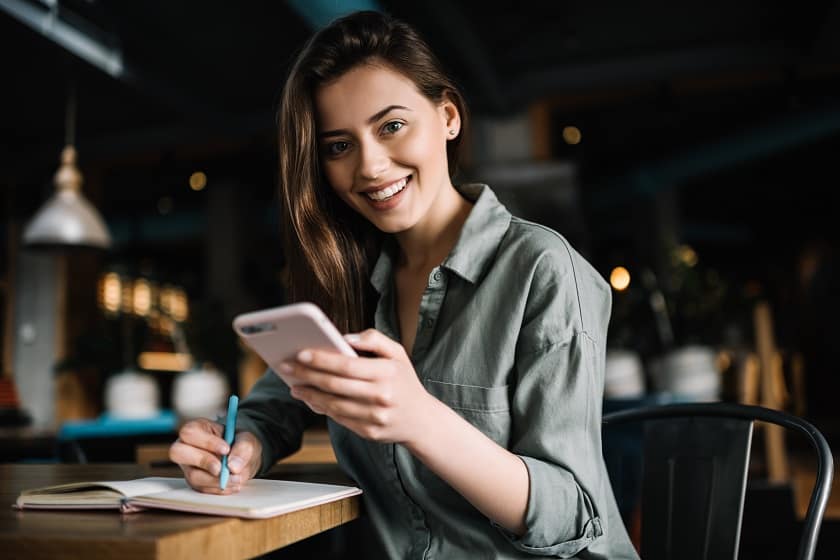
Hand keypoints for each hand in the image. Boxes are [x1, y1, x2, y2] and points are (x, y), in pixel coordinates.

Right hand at [169, 418, 261, 494]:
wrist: (243, 459)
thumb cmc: (240, 444)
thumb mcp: (247, 440)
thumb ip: (243, 448)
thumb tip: (233, 467)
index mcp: (198, 429)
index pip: (190, 432)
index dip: (206, 442)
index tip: (226, 449)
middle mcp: (187, 447)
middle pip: (178, 452)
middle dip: (203, 461)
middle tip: (222, 468)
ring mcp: (189, 466)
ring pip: (192, 476)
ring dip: (216, 480)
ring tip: (236, 478)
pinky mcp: (195, 482)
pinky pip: (201, 489)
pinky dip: (219, 489)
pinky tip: (233, 484)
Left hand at [281, 329, 433, 444]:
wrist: (422, 420)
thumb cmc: (405, 382)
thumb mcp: (398, 354)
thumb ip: (374, 339)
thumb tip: (345, 338)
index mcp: (387, 373)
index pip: (347, 365)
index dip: (321, 360)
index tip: (300, 353)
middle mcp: (381, 396)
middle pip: (335, 385)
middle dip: (307, 375)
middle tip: (287, 367)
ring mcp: (374, 417)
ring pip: (333, 404)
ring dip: (309, 394)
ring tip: (294, 385)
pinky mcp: (368, 432)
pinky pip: (338, 419)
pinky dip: (321, 408)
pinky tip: (310, 398)